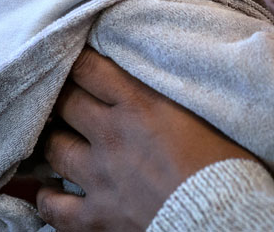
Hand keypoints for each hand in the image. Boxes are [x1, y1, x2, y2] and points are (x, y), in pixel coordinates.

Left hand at [37, 48, 257, 230]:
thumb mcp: (202, 112)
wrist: (222, 216)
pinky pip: (53, 207)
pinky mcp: (97, 215)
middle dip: (62, 95)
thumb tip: (166, 75)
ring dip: (55, 141)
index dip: (77, 60)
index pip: (88, 68)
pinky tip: (50, 191)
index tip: (76, 57)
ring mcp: (99, 176)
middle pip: (65, 103)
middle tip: (67, 95)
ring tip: (59, 137)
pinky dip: (47, 198)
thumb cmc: (226, 164)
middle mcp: (112, 135)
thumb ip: (172, 92)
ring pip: (54, 148)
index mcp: (139, 104)